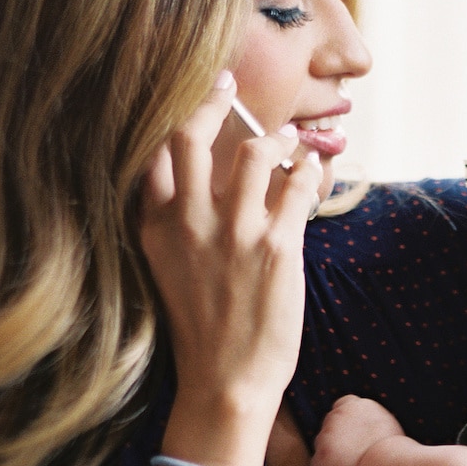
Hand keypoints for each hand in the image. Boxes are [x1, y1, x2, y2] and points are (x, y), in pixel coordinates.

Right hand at [139, 71, 322, 410]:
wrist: (225, 382)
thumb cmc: (202, 327)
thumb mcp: (167, 268)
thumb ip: (172, 220)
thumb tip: (196, 175)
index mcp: (156, 227)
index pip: (152, 153)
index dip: (174, 114)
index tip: (194, 91)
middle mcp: (188, 223)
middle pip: (191, 136)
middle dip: (212, 100)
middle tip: (229, 83)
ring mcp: (233, 233)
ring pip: (255, 152)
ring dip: (276, 139)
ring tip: (288, 141)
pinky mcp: (275, 248)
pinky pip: (298, 186)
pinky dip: (309, 171)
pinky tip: (313, 169)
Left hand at [311, 395, 405, 465]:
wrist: (388, 462)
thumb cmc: (395, 447)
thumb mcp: (386, 422)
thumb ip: (371, 419)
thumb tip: (369, 426)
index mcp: (354, 404)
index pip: (341, 405)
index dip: (344, 422)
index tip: (351, 435)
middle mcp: (338, 415)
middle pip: (328, 425)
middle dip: (336, 439)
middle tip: (351, 455)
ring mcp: (327, 434)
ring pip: (320, 445)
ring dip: (330, 456)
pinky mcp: (323, 455)